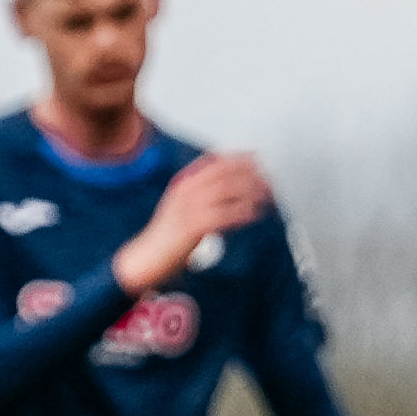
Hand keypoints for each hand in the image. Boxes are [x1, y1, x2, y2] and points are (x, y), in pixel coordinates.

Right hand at [113, 153, 271, 293]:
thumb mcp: (182, 208)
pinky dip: (241, 213)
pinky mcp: (192, 227)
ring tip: (266, 197)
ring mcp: (187, 208)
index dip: (238, 158)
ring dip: (250, 192)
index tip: (257, 158)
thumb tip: (230, 187)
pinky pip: (222, 215)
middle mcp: (185, 192)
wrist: (146, 257)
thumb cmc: (168, 236)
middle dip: (250, 174)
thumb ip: (201, 195)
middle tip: (269, 180)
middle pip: (224, 174)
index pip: (214, 162)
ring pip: (225, 191)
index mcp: (183, 184)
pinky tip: (253, 215)